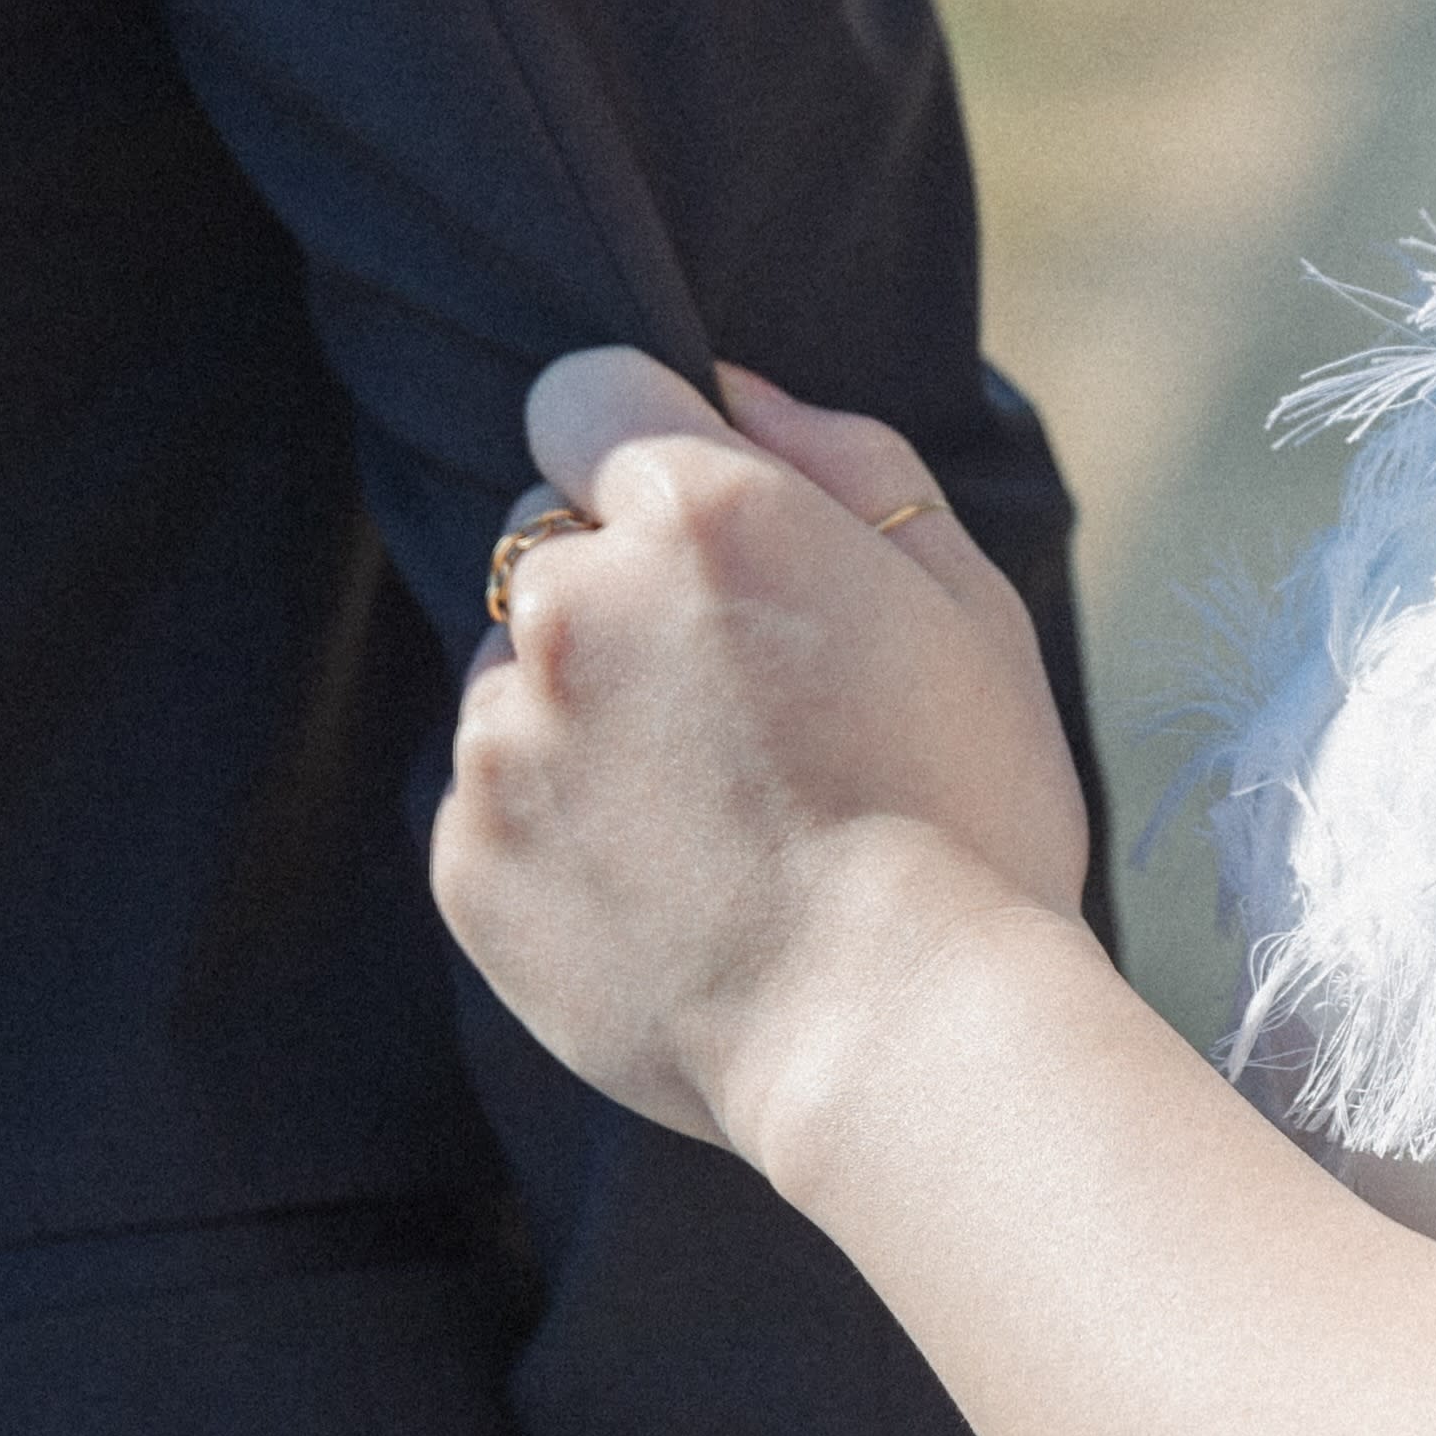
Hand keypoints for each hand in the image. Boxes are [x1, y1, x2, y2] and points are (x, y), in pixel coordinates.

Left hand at [434, 350, 1096, 1161]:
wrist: (905, 1043)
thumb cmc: (968, 815)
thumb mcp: (966, 604)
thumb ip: (847, 463)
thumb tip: (734, 391)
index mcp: (697, 515)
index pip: (582, 391)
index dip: (637, 450)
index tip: (696, 535)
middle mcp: (571, 605)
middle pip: (542, 540)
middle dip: (616, 589)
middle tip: (731, 702)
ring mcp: (505, 739)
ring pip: (511, 677)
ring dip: (582, 715)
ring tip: (708, 818)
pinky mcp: (467, 859)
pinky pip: (490, 799)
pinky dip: (557, 828)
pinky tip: (665, 887)